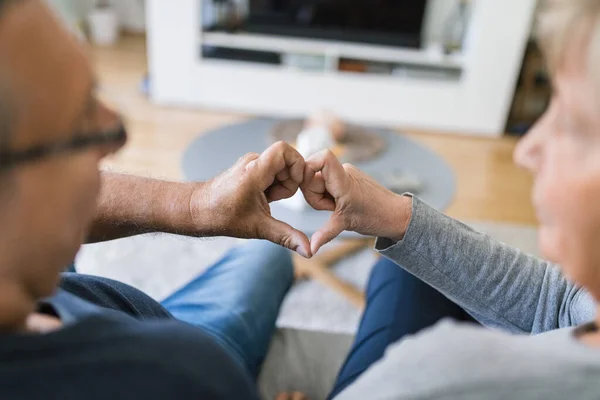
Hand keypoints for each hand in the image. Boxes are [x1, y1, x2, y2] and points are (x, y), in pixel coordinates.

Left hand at [191, 142, 311, 257]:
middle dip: (289, 183)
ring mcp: (250, 164)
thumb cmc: (221, 216)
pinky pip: (271, 173)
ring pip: (280, 169)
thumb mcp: (258, 227)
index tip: (296, 185)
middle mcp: (253, 161)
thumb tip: (309, 250)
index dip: (297, 165)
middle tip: (274, 200)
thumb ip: (286, 236)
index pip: (285, 150)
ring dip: (280, 186)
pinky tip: (261, 200)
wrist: (196, 211)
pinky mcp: (249, 169)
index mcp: (255, 170)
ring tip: (265, 202)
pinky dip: (271, 186)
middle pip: (287, 163)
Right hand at [301, 150, 411, 253]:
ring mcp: (346, 172)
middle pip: (312, 175)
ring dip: (321, 196)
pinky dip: (327, 195)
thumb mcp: (345, 224)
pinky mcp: (347, 177)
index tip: (307, 186)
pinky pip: (327, 182)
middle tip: (330, 207)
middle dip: (314, 194)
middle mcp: (344, 171)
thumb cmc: (375, 217)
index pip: (323, 157)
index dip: (308, 167)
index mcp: (343, 180)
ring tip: (336, 207)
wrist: (396, 214)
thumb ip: (324, 234)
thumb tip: (309, 250)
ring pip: (318, 180)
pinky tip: (338, 204)